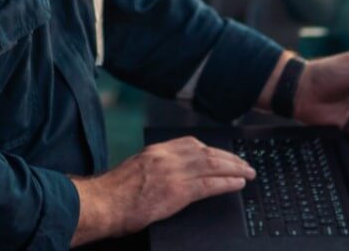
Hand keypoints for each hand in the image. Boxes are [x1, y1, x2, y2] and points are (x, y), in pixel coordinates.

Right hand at [68, 136, 255, 245]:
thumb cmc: (111, 195)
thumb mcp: (134, 171)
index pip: (191, 143)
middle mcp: (166, 157)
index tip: (223, 154)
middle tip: (245, 163)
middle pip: (206, 152)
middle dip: (229, 157)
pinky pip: (209, 185)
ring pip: (212, 165)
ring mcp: (172, 173)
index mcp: (155, 151)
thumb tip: (166, 178)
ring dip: (234, 168)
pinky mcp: (176, 192)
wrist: (100, 204)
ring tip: (248, 173)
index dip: (211, 149)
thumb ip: (153, 169)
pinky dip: (226, 183)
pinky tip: (237, 184)